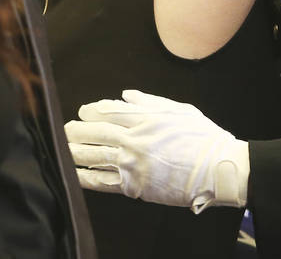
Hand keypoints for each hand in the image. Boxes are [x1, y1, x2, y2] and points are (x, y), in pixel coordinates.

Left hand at [65, 89, 248, 212]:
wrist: (217, 168)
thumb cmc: (202, 137)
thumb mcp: (179, 110)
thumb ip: (149, 101)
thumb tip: (126, 95)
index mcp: (145, 118)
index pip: (108, 111)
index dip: (91, 111)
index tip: (83, 111)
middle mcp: (135, 139)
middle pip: (96, 132)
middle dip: (77, 130)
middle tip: (65, 128)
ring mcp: (133, 163)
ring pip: (95, 155)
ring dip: (75, 151)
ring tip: (63, 148)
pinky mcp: (134, 186)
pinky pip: (103, 180)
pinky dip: (86, 176)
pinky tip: (75, 173)